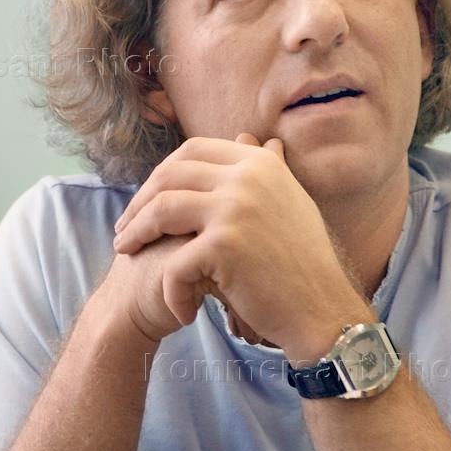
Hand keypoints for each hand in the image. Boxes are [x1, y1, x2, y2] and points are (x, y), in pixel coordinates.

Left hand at [111, 133, 367, 359]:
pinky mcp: (225, 245)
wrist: (325, 313)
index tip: (147, 200)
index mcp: (258, 163)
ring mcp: (235, 208)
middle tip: (125, 229)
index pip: (192, 150)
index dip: (162, 174)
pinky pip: (175, 263)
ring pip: (161, 210)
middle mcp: (247, 177)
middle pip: (169, 175)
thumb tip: (247, 138)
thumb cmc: (303, 263)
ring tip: (127, 253)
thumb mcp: (288, 203)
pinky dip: (171, 290)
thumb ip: (262, 171)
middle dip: (139, 202)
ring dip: (136, 233)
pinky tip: (180, 310)